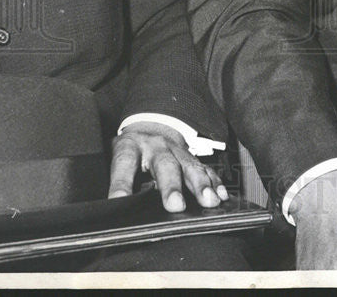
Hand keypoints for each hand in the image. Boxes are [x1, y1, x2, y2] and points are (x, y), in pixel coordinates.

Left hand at [108, 120, 228, 211]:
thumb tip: (115, 208)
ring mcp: (177, 150)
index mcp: (131, 147)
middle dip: (172, 186)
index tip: (119, 201)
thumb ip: (120, 180)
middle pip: (164, 165)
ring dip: (201, 185)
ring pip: (190, 166)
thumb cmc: (131, 151)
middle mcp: (156, 146)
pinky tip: (221, 195)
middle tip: (175, 205)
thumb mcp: (118, 159)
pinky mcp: (192, 157)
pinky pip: (205, 169)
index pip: (124, 164)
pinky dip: (215, 183)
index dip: (121, 183)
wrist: (149, 128)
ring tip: (208, 201)